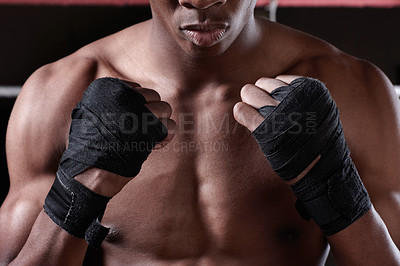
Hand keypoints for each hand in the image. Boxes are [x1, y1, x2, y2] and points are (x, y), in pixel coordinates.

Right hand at [75, 80, 176, 196]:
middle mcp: (126, 96)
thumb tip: (136, 94)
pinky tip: (153, 145)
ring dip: (160, 123)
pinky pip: (170, 126)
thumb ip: (111, 102)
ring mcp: (140, 112)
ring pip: (166, 109)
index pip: (138, 89)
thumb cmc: (90, 144)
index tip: (131, 121)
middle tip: (142, 129)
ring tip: (148, 136)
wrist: (91, 168)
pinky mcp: (152, 129)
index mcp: (109, 88)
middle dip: (153, 112)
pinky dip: (166, 136)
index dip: (139, 106)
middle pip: (155, 96)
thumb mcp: (90, 113)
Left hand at [233, 76, 370, 235]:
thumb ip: (302, 97)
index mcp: (311, 89)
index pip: (279, 80)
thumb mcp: (320, 111)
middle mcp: (294, 97)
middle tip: (261, 111)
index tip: (277, 107)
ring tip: (256, 117)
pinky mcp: (264, 128)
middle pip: (261, 83)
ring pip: (248, 92)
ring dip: (248, 102)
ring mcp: (278, 112)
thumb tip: (274, 86)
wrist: (322, 172)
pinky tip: (244, 118)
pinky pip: (242, 110)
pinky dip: (241, 113)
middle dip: (258, 95)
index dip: (274, 93)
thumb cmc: (318, 143)